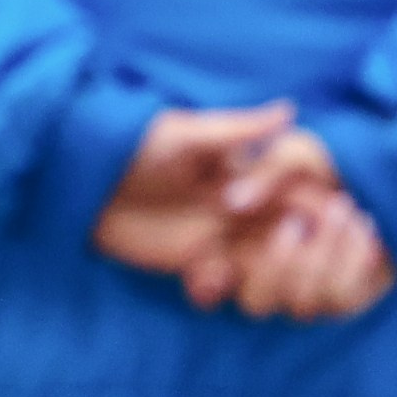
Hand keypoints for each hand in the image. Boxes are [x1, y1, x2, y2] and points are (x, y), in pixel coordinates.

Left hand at [93, 103, 297, 285]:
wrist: (84, 180)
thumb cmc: (131, 145)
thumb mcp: (181, 135)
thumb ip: (235, 129)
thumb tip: (290, 109)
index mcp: (244, 172)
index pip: (297, 192)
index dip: (312, 209)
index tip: (301, 222)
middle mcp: (240, 205)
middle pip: (291, 235)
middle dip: (291, 253)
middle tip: (262, 253)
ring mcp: (218, 234)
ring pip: (264, 264)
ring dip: (260, 275)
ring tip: (227, 269)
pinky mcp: (192, 259)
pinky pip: (223, 282)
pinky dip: (218, 286)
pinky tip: (198, 281)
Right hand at [200, 129, 396, 321]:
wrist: (381, 173)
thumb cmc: (327, 161)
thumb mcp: (293, 154)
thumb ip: (262, 174)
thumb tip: (234, 202)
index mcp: (239, 241)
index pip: (210, 280)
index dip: (210, 283)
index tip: (227, 258)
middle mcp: (269, 275)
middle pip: (256, 304)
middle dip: (277, 266)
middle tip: (296, 220)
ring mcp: (307, 291)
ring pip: (301, 304)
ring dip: (322, 255)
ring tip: (342, 208)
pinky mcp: (344, 299)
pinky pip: (341, 299)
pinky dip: (353, 259)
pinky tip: (363, 226)